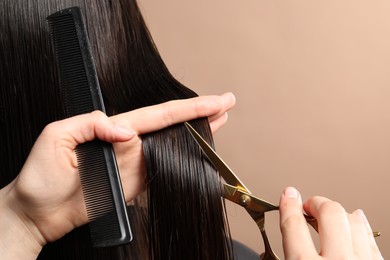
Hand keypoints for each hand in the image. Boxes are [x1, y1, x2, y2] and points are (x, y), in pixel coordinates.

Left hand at [0, 93, 234, 258]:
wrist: (38, 213)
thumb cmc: (40, 175)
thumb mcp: (56, 136)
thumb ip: (92, 124)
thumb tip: (125, 130)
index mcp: (114, 127)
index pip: (159, 114)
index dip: (188, 108)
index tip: (214, 102)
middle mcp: (129, 144)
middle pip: (173, 125)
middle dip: (201, 114)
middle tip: (226, 104)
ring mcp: (134, 165)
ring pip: (173, 146)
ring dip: (198, 135)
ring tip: (221, 122)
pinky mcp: (134, 185)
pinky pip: (165, 171)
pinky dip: (184, 162)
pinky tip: (198, 156)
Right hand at [279, 187, 382, 258]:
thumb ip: (286, 256)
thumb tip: (271, 249)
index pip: (294, 225)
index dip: (289, 205)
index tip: (289, 196)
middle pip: (329, 214)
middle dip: (316, 203)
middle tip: (309, 205)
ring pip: (354, 221)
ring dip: (339, 213)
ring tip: (329, 212)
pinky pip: (371, 239)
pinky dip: (360, 226)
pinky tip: (356, 219)